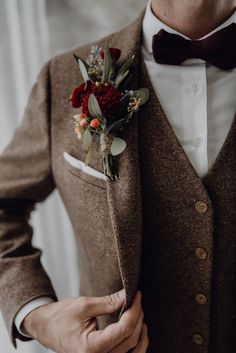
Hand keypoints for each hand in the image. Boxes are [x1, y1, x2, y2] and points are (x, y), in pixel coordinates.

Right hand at [22, 289, 148, 352]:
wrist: (45, 327)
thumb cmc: (60, 316)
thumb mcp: (84, 305)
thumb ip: (108, 302)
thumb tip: (128, 295)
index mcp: (91, 348)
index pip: (123, 330)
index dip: (134, 310)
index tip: (137, 295)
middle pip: (130, 340)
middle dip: (137, 317)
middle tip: (137, 299)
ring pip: (132, 352)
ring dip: (140, 333)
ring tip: (140, 314)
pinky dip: (135, 344)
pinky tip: (137, 330)